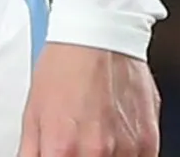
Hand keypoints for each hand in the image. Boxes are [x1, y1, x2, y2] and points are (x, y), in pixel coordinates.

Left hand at [20, 43, 159, 156]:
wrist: (98, 35)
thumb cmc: (64, 67)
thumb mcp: (32, 113)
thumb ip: (31, 152)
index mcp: (62, 149)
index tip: (59, 154)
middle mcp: (97, 152)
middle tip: (76, 145)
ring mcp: (126, 149)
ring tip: (95, 137)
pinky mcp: (148, 141)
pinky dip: (125, 154)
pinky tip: (114, 137)